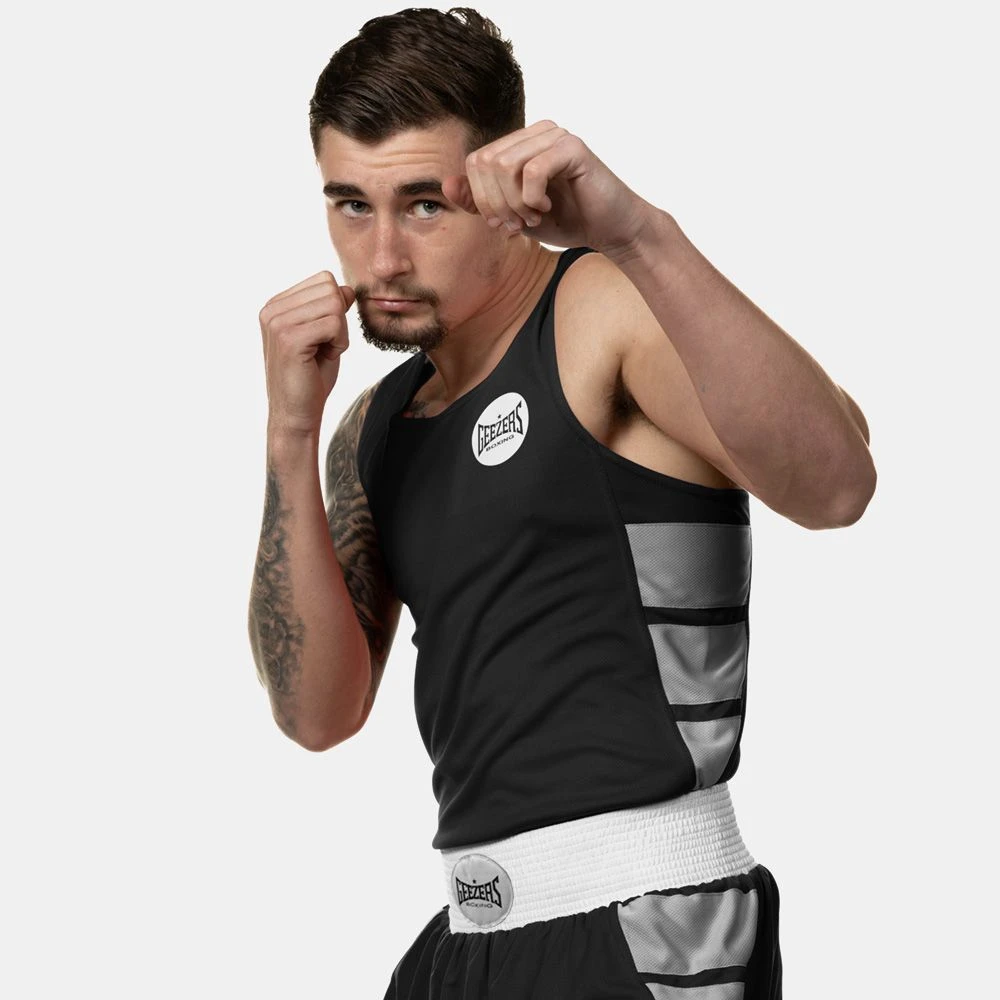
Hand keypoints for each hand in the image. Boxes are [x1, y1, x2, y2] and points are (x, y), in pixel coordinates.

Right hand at [258, 272, 356, 437]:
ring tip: (322, 353)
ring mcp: (278, 323)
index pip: (323, 281)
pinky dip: (339, 343)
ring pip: (334, 305)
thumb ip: (332, 309)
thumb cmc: (311, 377)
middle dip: (339, 320)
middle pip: (330, 289)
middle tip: (324, 347)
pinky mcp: (289, 339)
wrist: (297, 414)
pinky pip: (335, 324)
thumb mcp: (325, 336)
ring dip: (340, 334)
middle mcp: (272, 309)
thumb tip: (348, 288)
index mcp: (276, 305)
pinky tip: (323, 359)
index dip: (335, 309)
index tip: (322, 337)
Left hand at [442, 120, 652, 255]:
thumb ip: (480, 202)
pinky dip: (532, 198)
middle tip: (516, 224)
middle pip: (486, 162)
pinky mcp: (573, 148)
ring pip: (505, 165)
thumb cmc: (566, 220)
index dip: (480, 198)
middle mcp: (536, 132)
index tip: (502, 223)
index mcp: (520, 144)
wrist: (609, 230)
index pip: (475, 162)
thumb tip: (445, 185)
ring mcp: (555, 136)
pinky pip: (533, 170)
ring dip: (513, 203)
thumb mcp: (514, 215)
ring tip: (531, 218)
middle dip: (495, 203)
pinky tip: (546, 208)